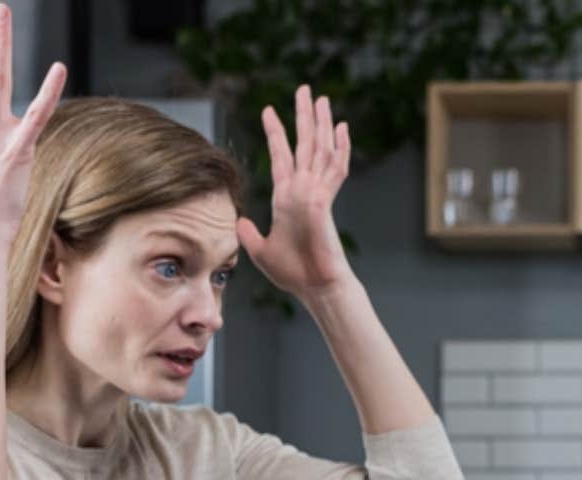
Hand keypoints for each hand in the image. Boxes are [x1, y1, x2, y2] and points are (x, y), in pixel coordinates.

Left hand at [238, 84, 354, 298]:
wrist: (315, 287)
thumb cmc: (294, 274)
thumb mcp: (261, 250)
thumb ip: (250, 234)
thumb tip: (239, 220)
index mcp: (287, 198)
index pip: (282, 157)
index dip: (276, 133)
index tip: (268, 110)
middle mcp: (303, 190)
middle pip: (304, 144)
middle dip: (304, 116)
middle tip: (305, 89)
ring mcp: (315, 193)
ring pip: (319, 149)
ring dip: (321, 123)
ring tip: (321, 98)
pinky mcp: (324, 200)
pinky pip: (334, 169)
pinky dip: (340, 148)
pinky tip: (342, 128)